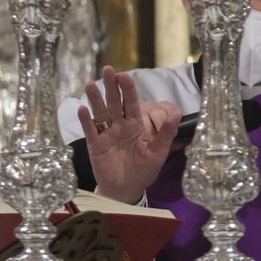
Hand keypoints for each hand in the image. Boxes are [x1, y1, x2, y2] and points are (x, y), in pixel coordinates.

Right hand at [78, 66, 181, 203]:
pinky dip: (86, 121)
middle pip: (114, 103)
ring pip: (100, 114)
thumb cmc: (143, 170)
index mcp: (135, 125)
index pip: (131, 103)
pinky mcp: (96, 146)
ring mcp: (106, 135)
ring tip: (91, 85)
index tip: (124, 75)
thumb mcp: (159, 151)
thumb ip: (167, 132)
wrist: (127, 190)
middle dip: (111, 86)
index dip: (127, 89)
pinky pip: (90, 131)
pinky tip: (83, 109)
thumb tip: (178, 112)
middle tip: (107, 69)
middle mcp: (119, 126)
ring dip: (95, 99)